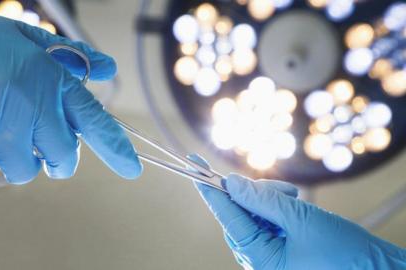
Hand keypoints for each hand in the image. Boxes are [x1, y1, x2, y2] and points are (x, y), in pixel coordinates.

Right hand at [0, 4, 141, 183]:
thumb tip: (106, 70)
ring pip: (24, 169)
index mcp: (50, 79)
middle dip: (59, 160)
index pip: (95, 121)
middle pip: (63, 158)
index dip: (117, 148)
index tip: (133, 169)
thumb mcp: (29, 40)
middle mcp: (31, 106)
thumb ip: (72, 57)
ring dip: (18, 156)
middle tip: (46, 148)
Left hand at [188, 155, 405, 269]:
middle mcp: (257, 256)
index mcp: (258, 258)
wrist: (373, 267)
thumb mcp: (300, 220)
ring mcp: (266, 250)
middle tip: (285, 193)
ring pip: (252, 208)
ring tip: (296, 201)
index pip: (227, 216)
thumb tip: (231, 182)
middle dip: (258, 194)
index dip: (209, 189)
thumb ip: (262, 200)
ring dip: (273, 198)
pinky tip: (296, 205)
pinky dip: (278, 204)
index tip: (193, 166)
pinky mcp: (275, 243)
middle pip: (240, 209)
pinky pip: (265, 215)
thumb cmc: (341, 253)